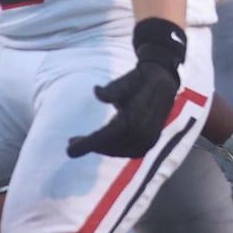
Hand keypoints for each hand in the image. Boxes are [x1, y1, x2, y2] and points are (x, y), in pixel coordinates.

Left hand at [68, 20, 185, 158]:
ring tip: (85, 142)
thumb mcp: (124, 80)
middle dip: (90, 146)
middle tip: (71, 143)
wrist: (163, 81)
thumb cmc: (138, 80)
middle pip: (110, 146)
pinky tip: (104, 144)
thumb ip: (111, 89)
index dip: (88, 144)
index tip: (69, 150)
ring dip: (101, 149)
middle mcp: (142, 132)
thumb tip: (96, 92)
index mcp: (134, 117)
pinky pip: (129, 152)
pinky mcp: (150, 142)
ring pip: (118, 151)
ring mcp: (148, 139)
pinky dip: (114, 150)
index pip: (107, 135)